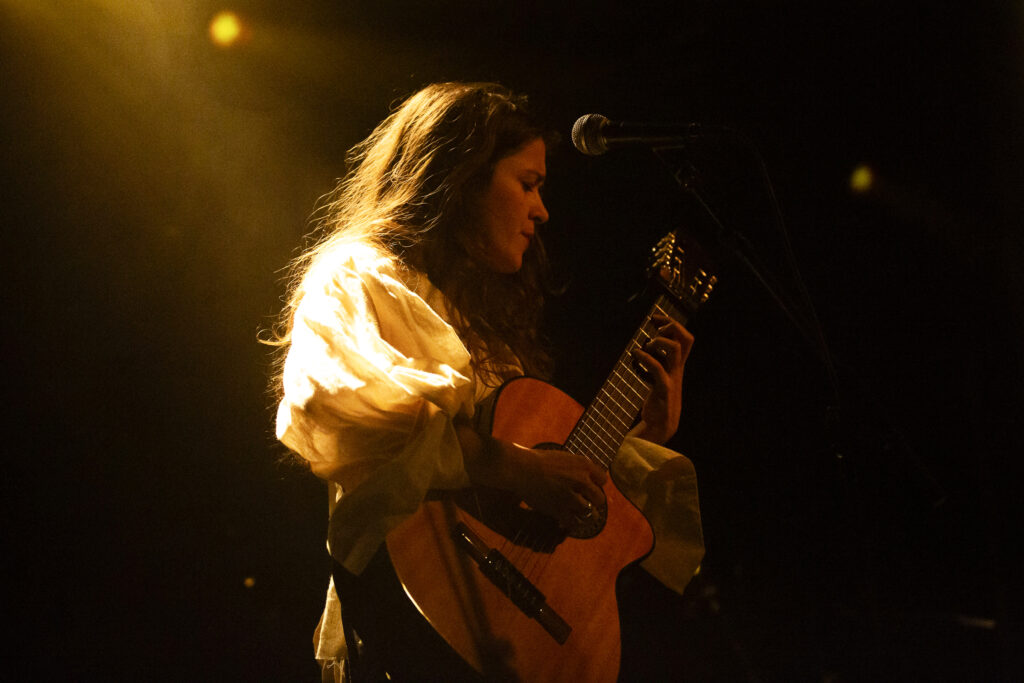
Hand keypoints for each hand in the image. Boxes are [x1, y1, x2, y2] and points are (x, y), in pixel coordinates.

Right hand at [504, 446, 607, 529]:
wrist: (520, 468)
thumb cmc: (537, 461)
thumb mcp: (563, 458)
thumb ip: (577, 469)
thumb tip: (586, 480)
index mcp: (583, 464)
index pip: (603, 479)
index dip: (596, 485)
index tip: (588, 488)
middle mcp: (580, 480)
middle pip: (600, 498)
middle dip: (593, 502)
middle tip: (583, 502)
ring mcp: (571, 496)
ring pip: (590, 514)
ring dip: (585, 515)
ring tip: (578, 514)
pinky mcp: (560, 509)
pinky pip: (574, 523)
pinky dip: (572, 524)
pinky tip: (566, 521)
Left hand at [630, 314, 693, 444]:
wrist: (661, 426)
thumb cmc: (658, 401)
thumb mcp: (660, 378)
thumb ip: (658, 363)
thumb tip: (647, 347)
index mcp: (678, 365)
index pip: (685, 338)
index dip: (672, 324)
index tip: (655, 319)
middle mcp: (678, 369)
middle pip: (687, 339)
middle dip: (672, 326)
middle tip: (656, 327)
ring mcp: (673, 378)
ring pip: (676, 349)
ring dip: (660, 341)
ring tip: (647, 344)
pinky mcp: (663, 389)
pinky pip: (658, 368)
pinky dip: (646, 358)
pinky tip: (635, 355)